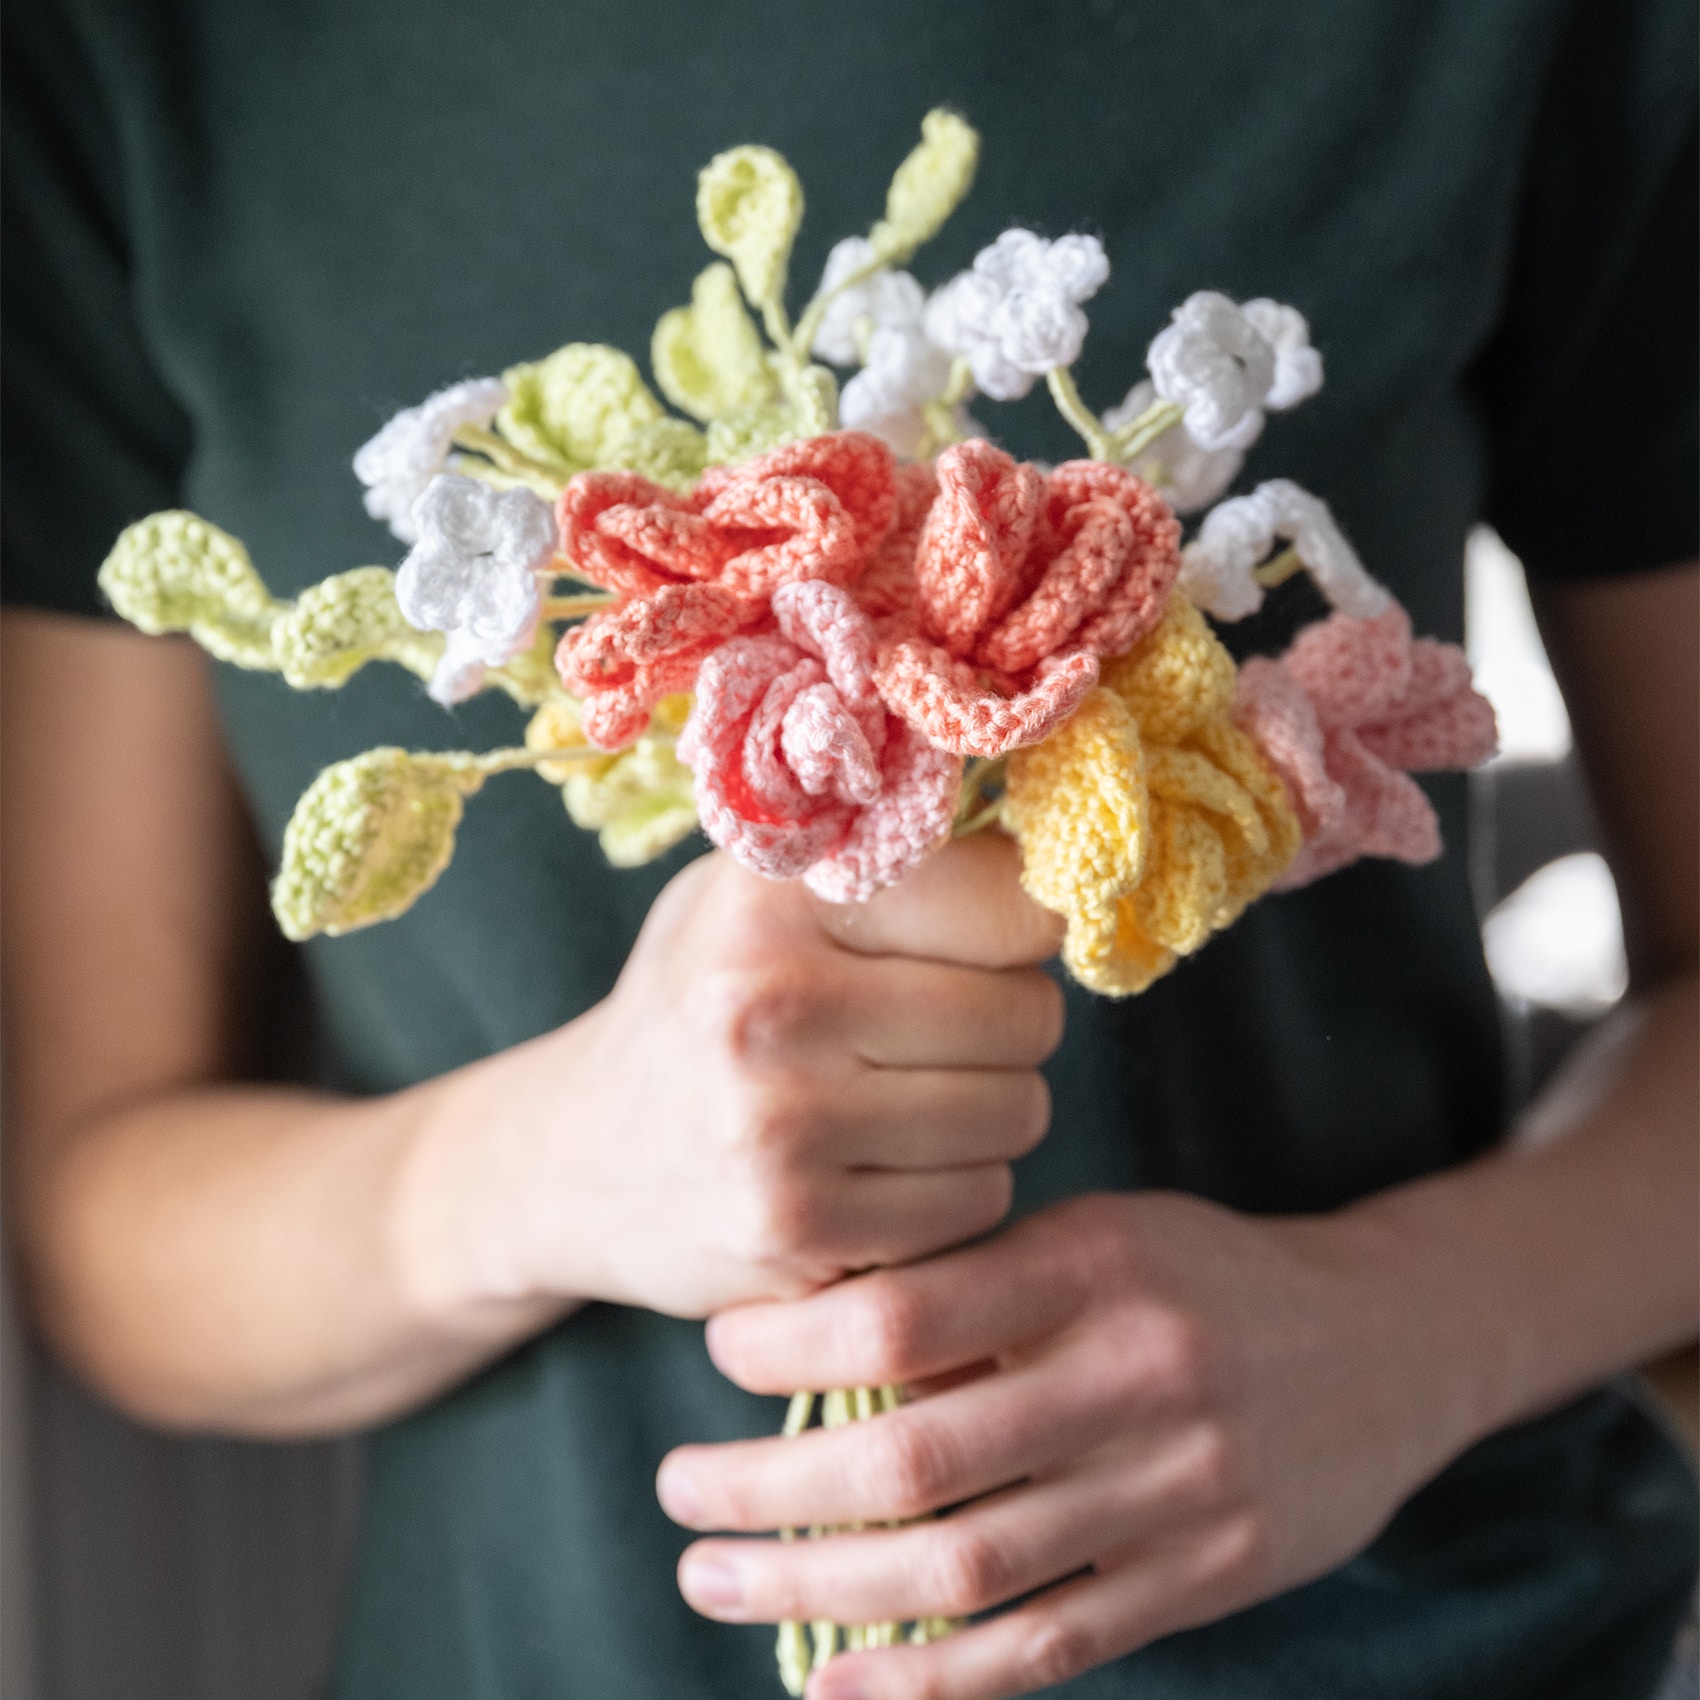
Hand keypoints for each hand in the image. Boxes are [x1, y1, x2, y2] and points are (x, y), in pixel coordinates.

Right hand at [405, 834, 1063, 1319]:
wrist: (578, 1160)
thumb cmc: (701, 1001)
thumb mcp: (755, 893)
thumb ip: (886, 861)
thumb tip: (1051, 844)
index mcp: (771, 897)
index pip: (1008, 902)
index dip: (1024, 925)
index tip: (991, 940)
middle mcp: (770, 1005)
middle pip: (1029, 1014)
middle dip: (1008, 1025)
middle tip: (939, 1029)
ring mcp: (783, 1131)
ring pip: (1017, 1113)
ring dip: (986, 1111)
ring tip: (902, 1097)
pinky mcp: (802, 1234)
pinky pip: (976, 1203)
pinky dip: (951, 1190)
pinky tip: (879, 1169)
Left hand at [657, 1192, 1474, 1699]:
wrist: (1383, 1345)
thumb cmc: (1202, 1274)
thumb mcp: (1101, 1235)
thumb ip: (982, 1284)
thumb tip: (822, 1344)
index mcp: (1096, 1266)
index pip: (911, 1312)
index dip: (794, 1343)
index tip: (718, 1353)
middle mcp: (1135, 1377)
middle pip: (919, 1456)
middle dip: (773, 1487)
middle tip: (677, 1491)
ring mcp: (1176, 1492)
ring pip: (967, 1566)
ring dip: (820, 1586)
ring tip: (713, 1576)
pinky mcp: (1204, 1579)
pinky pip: (1047, 1647)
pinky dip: (931, 1679)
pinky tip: (834, 1684)